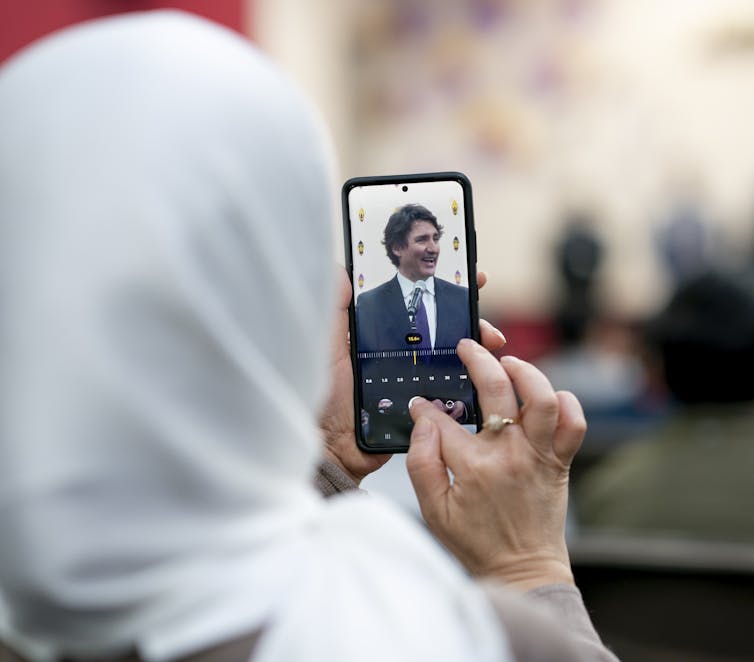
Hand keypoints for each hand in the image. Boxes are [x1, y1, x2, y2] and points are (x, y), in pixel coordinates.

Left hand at [318, 268, 506, 484]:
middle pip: (446, 330)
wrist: (334, 450)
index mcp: (382, 337)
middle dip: (473, 320)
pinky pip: (454, 392)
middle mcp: (403, 355)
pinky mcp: (426, 407)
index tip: (471, 277)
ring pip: (457, 359)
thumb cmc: (324, 400)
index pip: (419, 305)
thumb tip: (340, 269)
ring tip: (492, 344)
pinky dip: (473, 382)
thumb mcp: (328, 349)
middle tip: (486, 321)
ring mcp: (416, 381)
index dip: (447, 290)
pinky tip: (486, 375)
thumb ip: (336, 312)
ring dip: (479, 350)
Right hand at [406, 339, 585, 591]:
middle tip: (466, 347)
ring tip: (508, 363)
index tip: (420, 403)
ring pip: (542, 398)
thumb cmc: (475, 541)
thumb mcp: (433, 510)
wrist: (522, 571)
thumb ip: (422, 463)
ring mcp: (538, 455)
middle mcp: (509, 454)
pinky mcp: (559, 462)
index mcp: (473, 466)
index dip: (426, 407)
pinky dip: (567, 404)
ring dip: (526, 372)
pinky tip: (548, 397)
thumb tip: (423, 421)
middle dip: (477, 359)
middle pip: (496, 389)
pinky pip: (575, 425)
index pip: (443, 419)